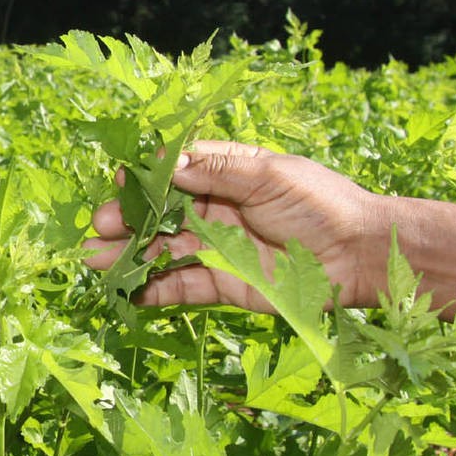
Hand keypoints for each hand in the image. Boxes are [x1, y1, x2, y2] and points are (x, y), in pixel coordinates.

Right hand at [81, 141, 387, 310]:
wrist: (361, 256)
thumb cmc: (322, 204)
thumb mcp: (270, 174)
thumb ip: (217, 170)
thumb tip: (168, 164)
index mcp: (228, 175)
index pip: (176, 172)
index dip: (147, 178)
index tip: (123, 182)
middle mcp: (217, 210)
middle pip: (161, 215)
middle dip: (128, 220)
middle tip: (100, 227)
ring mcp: (219, 249)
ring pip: (164, 250)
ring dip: (130, 255)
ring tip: (94, 261)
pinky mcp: (225, 284)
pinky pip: (182, 285)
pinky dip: (155, 288)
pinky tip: (129, 291)